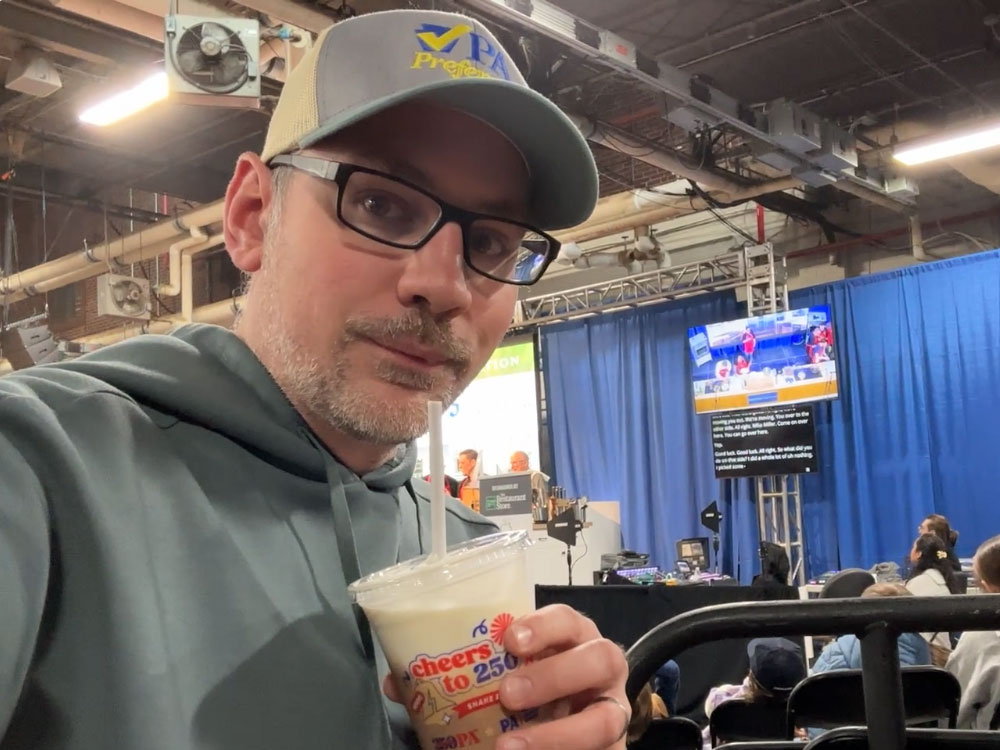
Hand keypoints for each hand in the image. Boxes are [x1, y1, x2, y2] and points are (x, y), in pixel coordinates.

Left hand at [380, 604, 628, 749]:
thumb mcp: (502, 673)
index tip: (510, 638)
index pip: (568, 619)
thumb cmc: (532, 690)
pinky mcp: (612, 748)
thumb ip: (460, 675)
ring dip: (557, 733)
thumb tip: (398, 682)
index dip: (544, 626)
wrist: (568, 732)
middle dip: (553, 674)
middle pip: (599, 658)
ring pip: (605, 718)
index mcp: (571, 639)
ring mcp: (611, 712)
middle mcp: (600, 668)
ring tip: (511, 745)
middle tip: (508, 693)